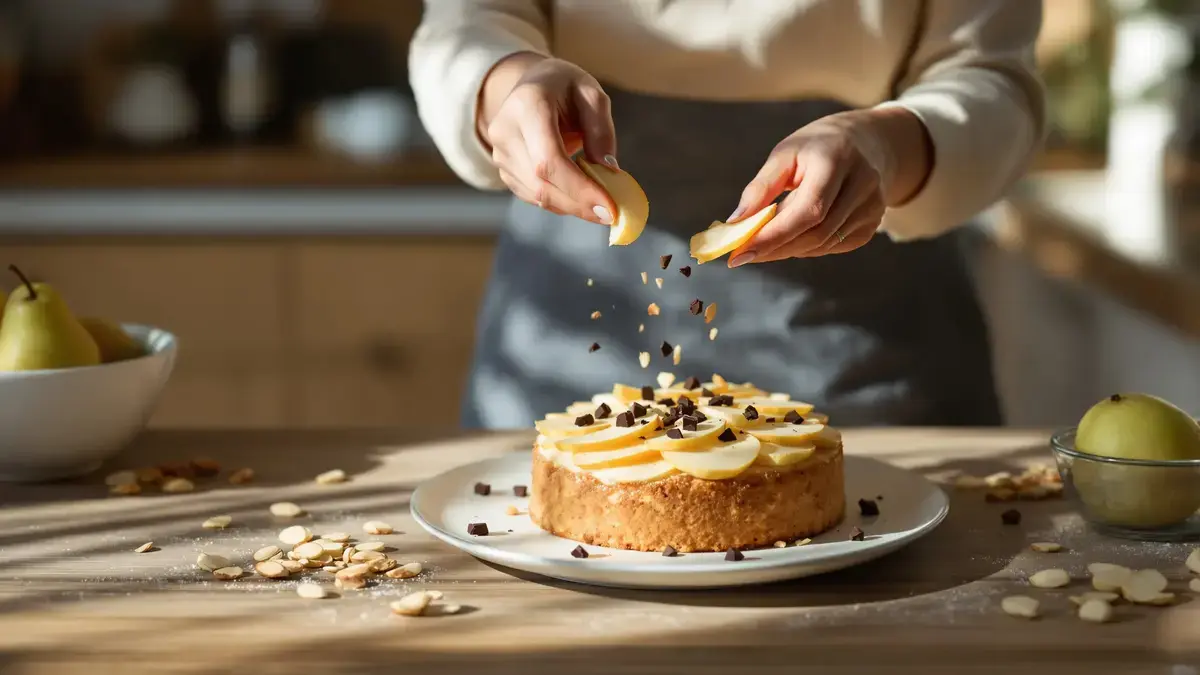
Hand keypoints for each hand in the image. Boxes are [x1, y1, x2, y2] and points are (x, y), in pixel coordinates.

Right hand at [478, 54, 618, 225]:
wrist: (531, 86)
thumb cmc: (565, 88)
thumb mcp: (591, 94)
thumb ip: (601, 130)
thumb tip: (608, 172)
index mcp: (527, 105)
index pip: (549, 159)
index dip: (578, 188)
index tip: (609, 208)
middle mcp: (506, 131)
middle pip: (541, 183)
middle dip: (579, 204)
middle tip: (612, 214)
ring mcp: (500, 154)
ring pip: (538, 195)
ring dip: (573, 206)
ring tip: (601, 204)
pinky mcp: (503, 171)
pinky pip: (534, 196)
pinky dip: (561, 202)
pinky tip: (580, 197)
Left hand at [726, 108, 930, 265]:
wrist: (867, 143)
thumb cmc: (816, 147)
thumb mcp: (785, 154)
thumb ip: (761, 188)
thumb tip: (735, 223)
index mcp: (837, 160)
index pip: (807, 210)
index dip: (774, 235)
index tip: (740, 252)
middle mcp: (862, 185)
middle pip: (816, 233)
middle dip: (775, 247)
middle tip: (742, 254)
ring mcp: (872, 208)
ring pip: (822, 244)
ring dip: (787, 249)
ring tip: (761, 245)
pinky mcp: (871, 225)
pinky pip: (832, 246)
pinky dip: (805, 247)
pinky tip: (791, 238)